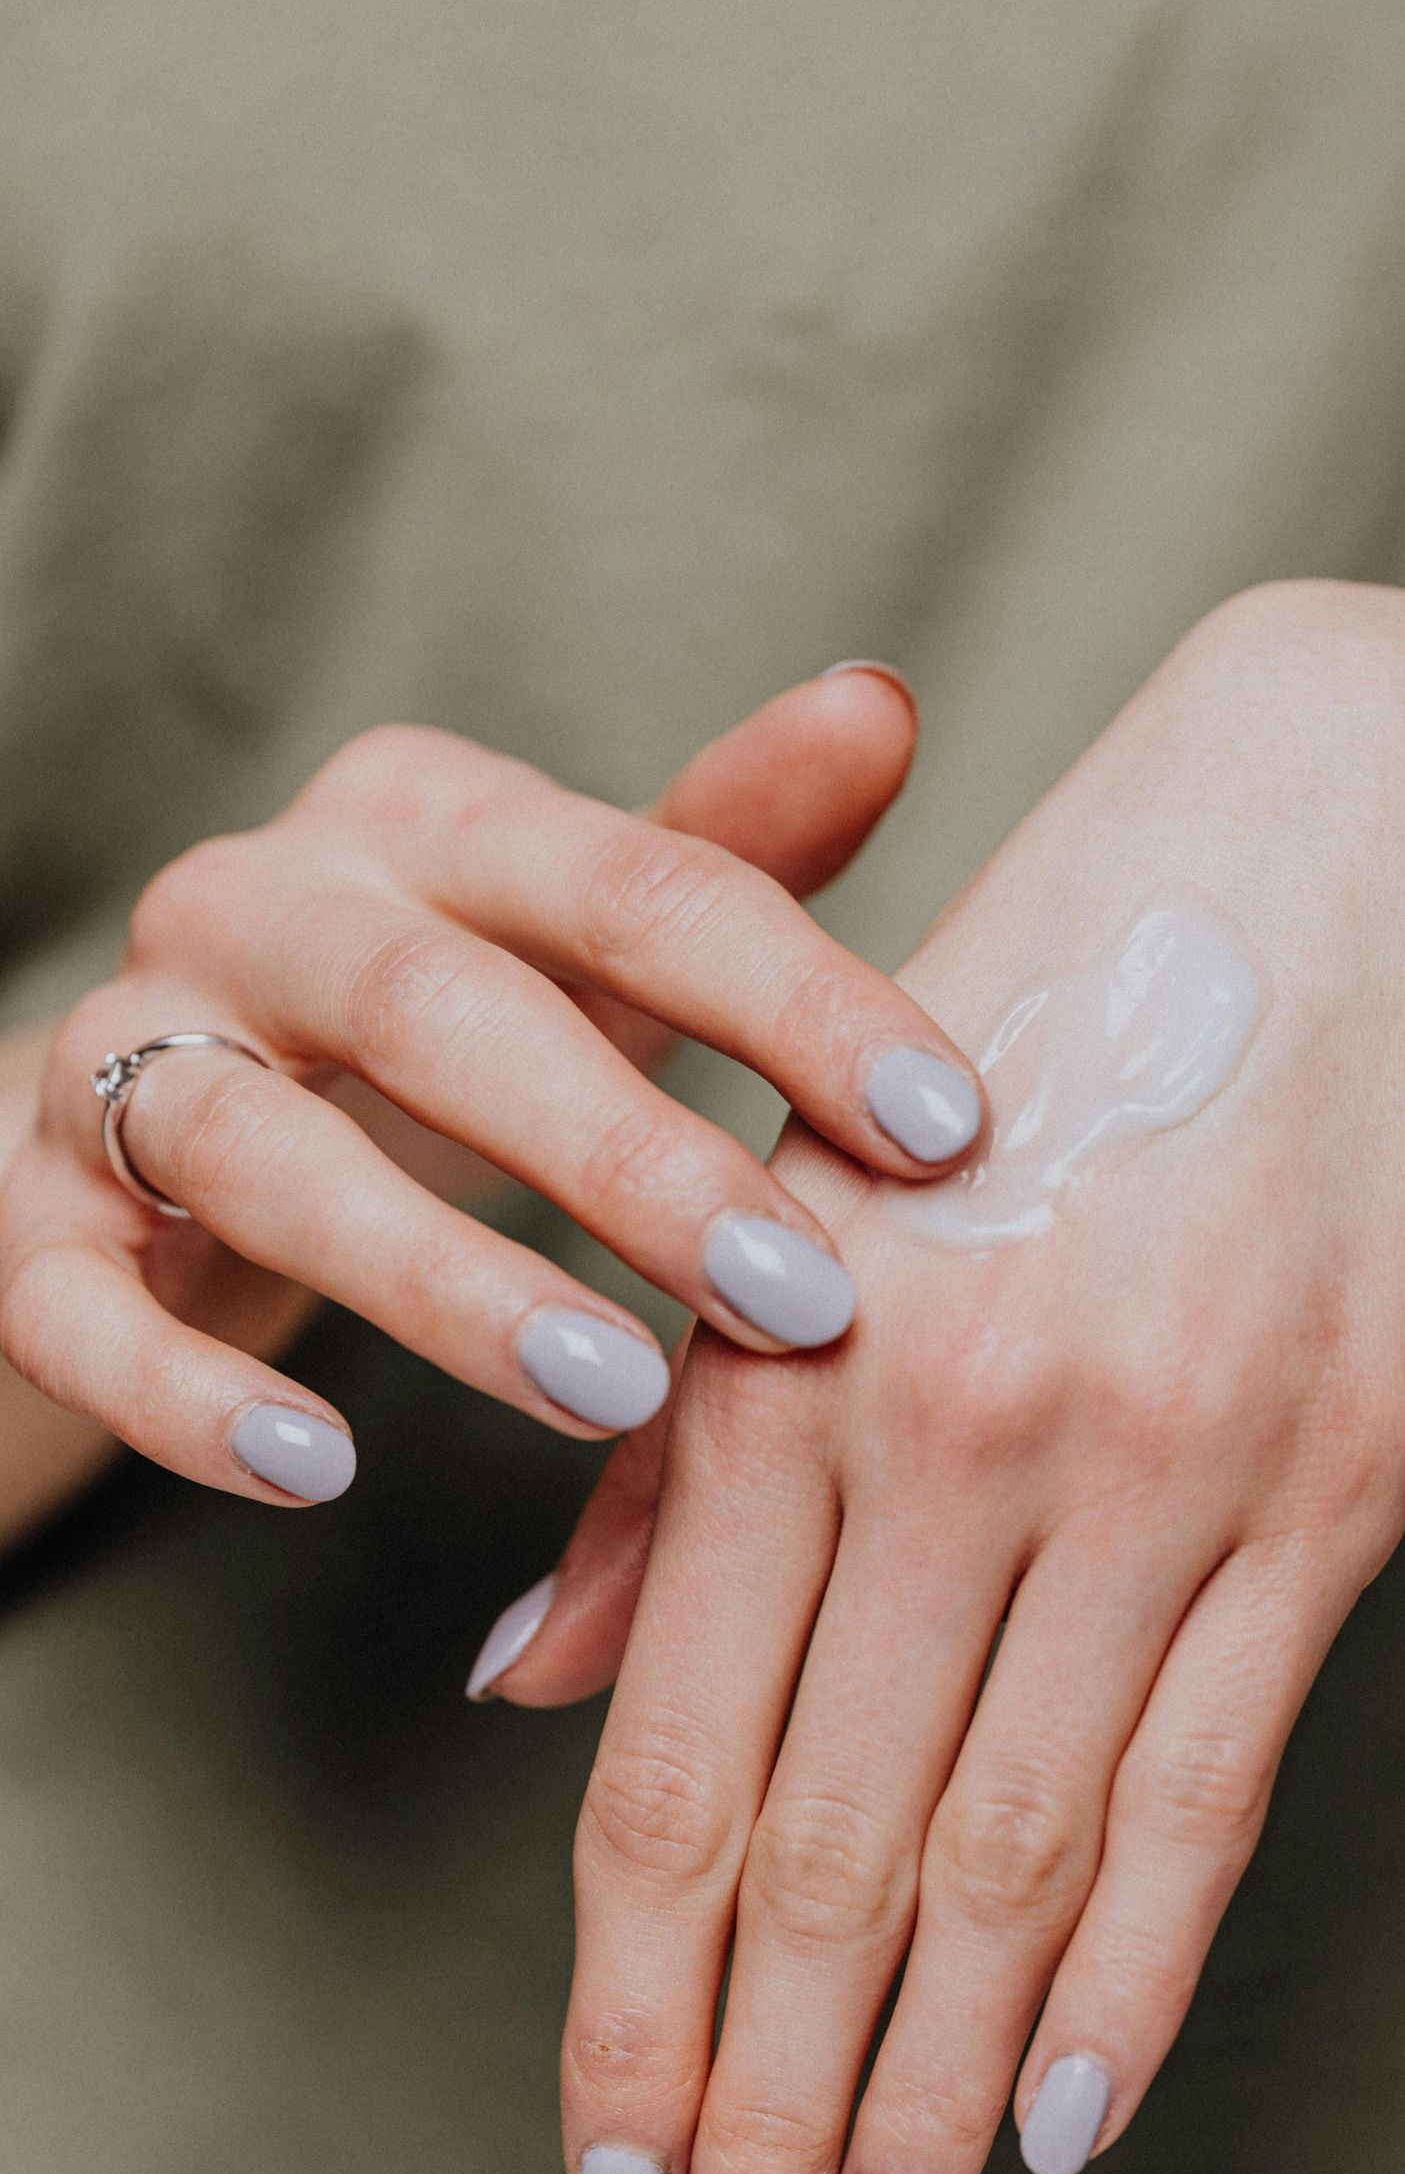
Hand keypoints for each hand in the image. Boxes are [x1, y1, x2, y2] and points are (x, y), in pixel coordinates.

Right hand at [0, 670, 983, 1504]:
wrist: (162, 1107)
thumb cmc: (437, 1024)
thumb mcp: (581, 939)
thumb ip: (720, 848)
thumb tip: (877, 702)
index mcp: (419, 820)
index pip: (628, 882)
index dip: (792, 999)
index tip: (946, 1129)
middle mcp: (256, 906)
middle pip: (432, 1005)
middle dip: (624, 1156)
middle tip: (796, 1300)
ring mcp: (125, 1057)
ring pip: (254, 1147)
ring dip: (435, 1276)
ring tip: (605, 1391)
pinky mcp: (31, 1217)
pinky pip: (76, 1302)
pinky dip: (185, 1392)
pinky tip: (315, 1471)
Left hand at [536, 581, 1404, 2173]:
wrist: (1320, 847)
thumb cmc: (1023, 1024)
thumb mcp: (794, 1203)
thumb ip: (662, 1463)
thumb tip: (521, 1688)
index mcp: (785, 1370)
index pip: (677, 1769)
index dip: (633, 1999)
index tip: (605, 2168)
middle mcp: (954, 1439)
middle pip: (835, 1855)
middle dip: (763, 2098)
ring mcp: (1160, 1470)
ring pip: (1018, 1857)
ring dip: (930, 2089)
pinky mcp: (1336, 1484)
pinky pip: (1218, 1779)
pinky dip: (1135, 1968)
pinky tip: (1066, 2114)